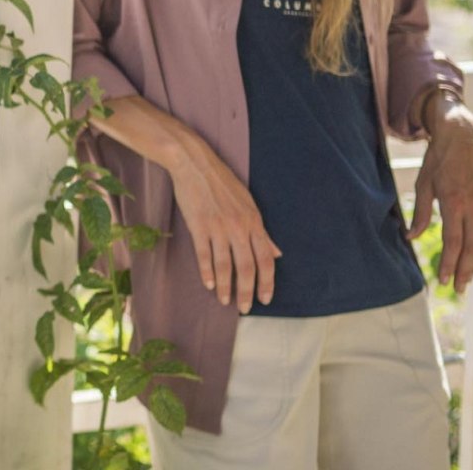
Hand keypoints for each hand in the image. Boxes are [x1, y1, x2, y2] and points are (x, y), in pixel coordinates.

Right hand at [165, 136, 280, 312]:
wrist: (195, 164)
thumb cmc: (222, 183)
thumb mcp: (249, 205)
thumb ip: (262, 232)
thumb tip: (278, 253)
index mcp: (254, 222)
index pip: (265, 259)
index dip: (267, 281)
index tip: (266, 298)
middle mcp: (239, 227)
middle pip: (247, 267)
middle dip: (247, 291)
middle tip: (245, 308)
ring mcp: (218, 227)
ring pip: (225, 265)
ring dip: (226, 286)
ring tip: (226, 300)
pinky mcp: (198, 226)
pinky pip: (204, 255)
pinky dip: (207, 272)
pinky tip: (209, 284)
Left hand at [406, 100, 472, 292]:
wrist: (463, 137)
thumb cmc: (438, 160)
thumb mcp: (423, 184)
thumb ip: (420, 213)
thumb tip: (411, 237)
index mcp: (454, 203)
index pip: (453, 242)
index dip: (448, 263)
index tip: (442, 279)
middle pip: (472, 248)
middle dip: (464, 271)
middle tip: (456, 288)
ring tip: (468, 277)